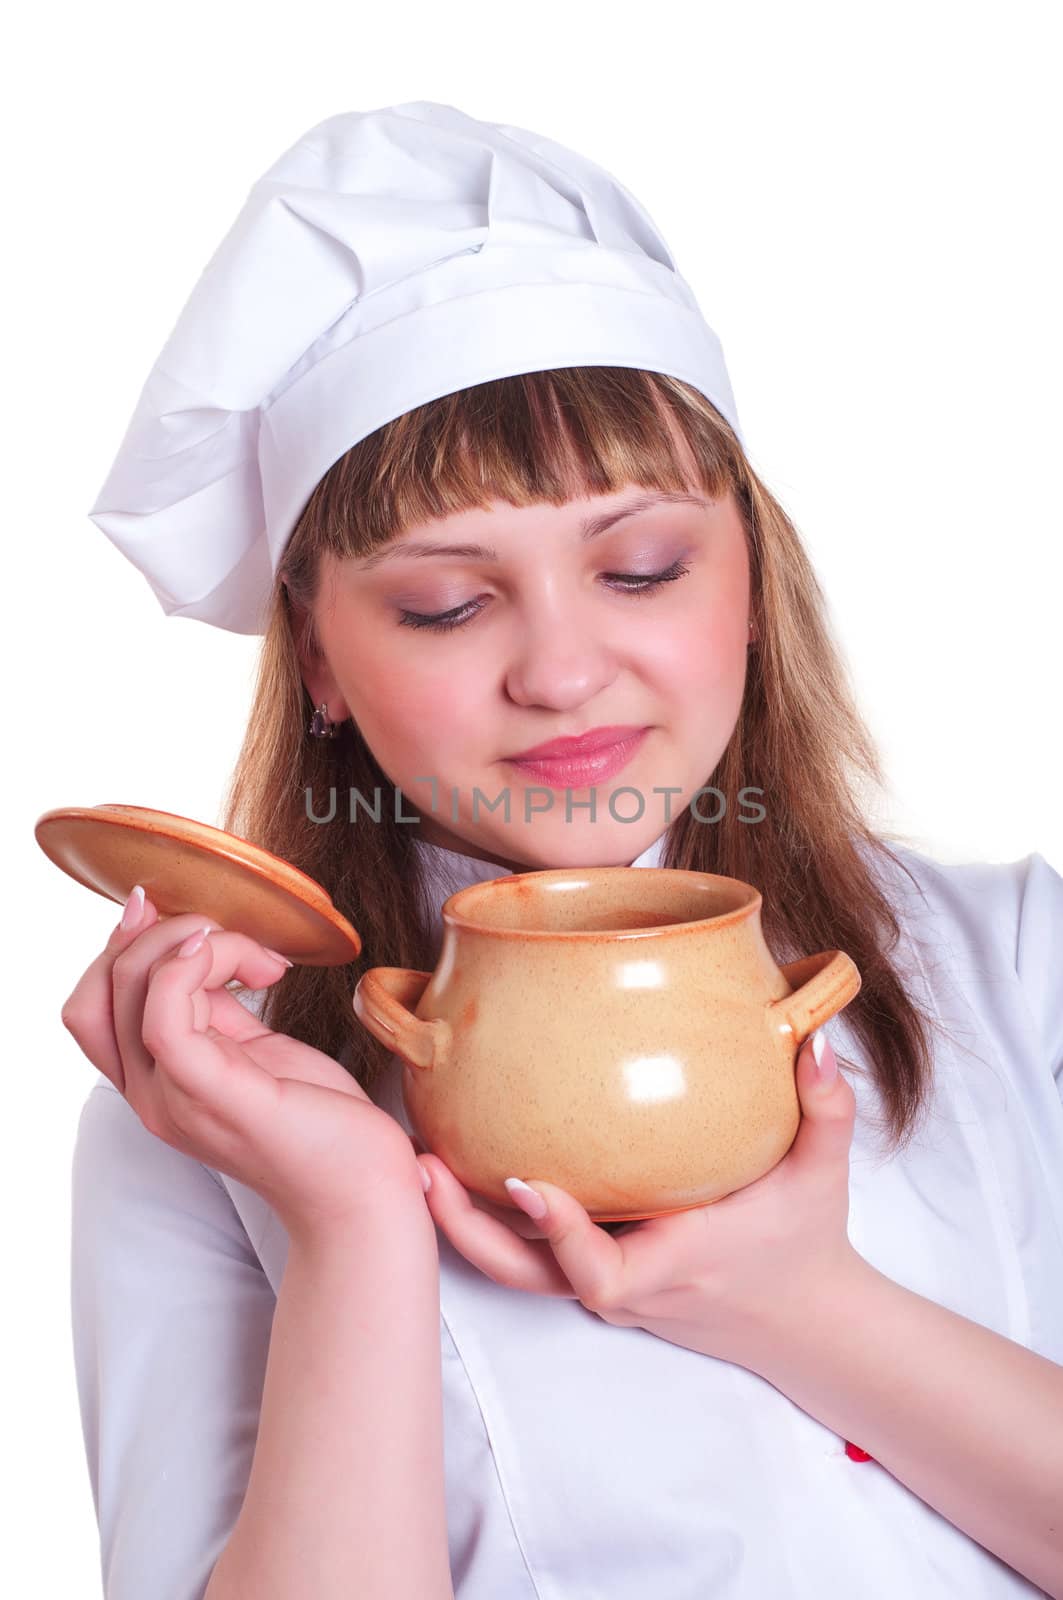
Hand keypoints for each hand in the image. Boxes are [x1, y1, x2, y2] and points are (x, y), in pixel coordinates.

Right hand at [61, 888, 423, 1239]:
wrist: (363, 1191)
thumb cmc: (319, 1120)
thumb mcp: (257, 1050)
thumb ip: (215, 1010)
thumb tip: (194, 949)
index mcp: (155, 1085)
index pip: (92, 1006)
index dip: (125, 948)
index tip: (192, 922)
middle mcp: (151, 1097)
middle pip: (100, 991)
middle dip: (158, 935)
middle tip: (229, 936)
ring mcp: (175, 1101)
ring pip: (134, 987)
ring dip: (196, 941)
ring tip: (260, 957)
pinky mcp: (214, 1095)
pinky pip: (165, 1016)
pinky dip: (198, 965)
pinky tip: (254, 965)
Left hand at [416, 1032, 863, 1372]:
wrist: (799, 1319)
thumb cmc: (804, 1241)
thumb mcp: (823, 1174)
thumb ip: (826, 1107)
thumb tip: (814, 1038)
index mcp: (672, 1261)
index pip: (598, 1268)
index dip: (556, 1230)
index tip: (520, 1179)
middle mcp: (624, 1282)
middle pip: (524, 1275)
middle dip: (465, 1228)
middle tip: (422, 1164)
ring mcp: (602, 1285)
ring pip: (514, 1270)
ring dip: (460, 1221)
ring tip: (418, 1159)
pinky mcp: (593, 1274)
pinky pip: (529, 1255)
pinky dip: (488, 1218)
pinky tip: (457, 1162)